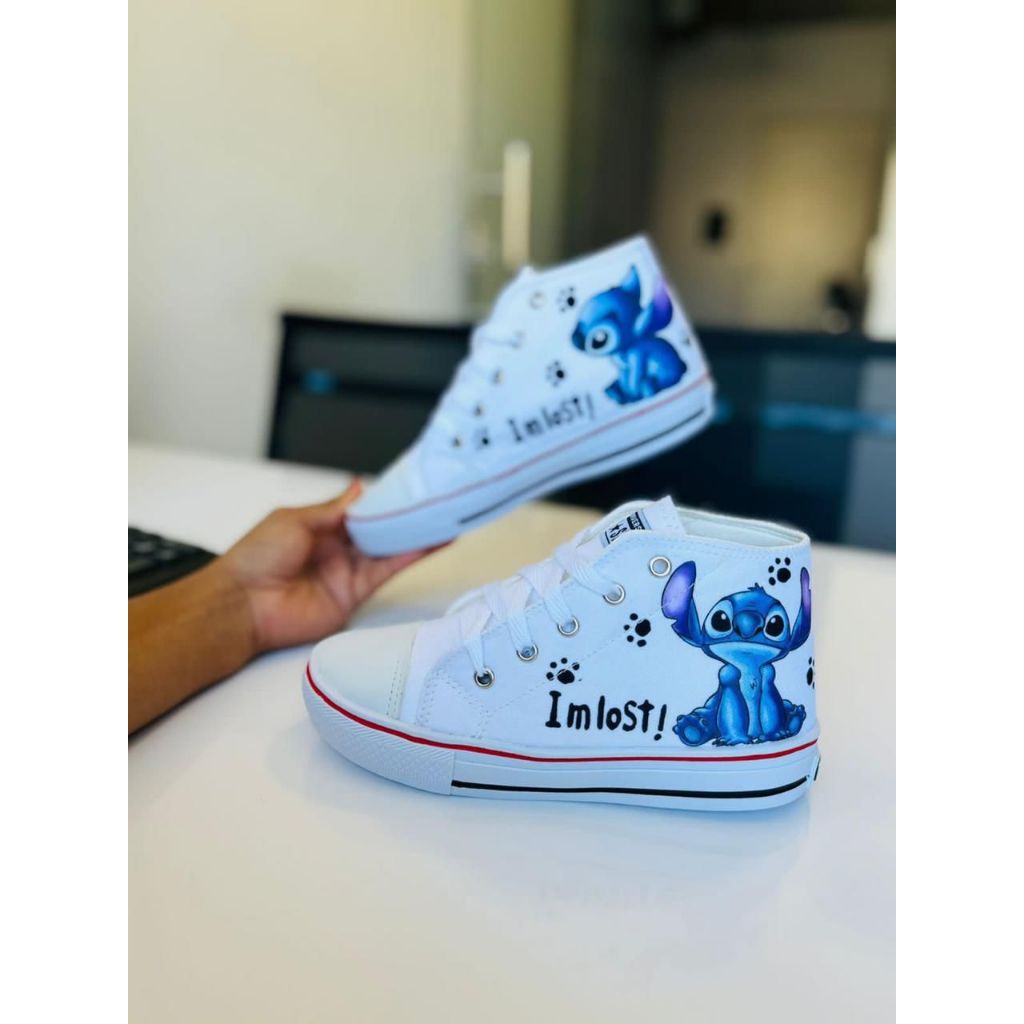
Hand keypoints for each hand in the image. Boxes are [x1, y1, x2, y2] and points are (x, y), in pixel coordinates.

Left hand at [219, 479, 433, 652]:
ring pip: (389, 549)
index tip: (407, 487)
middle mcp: (337, 548)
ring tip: (444, 517)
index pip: (360, 511)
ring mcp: (347, 571)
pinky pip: (387, 572)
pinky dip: (410, 557)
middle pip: (379, 529)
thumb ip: (333, 509)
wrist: (243, 605)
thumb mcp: (294, 519)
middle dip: (404, 516)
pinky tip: (431, 543)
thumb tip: (360, 488)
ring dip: (415, 535)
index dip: (383, 500)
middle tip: (434, 499)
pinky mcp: (355, 593)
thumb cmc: (256, 558)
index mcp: (320, 527)